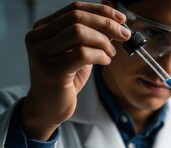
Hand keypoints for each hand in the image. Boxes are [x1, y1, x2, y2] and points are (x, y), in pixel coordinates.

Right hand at [22, 1, 130, 139]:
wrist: (49, 106)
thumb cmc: (65, 78)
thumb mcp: (78, 51)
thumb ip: (91, 35)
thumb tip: (116, 21)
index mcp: (43, 28)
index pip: (75, 8)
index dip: (101, 11)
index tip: (122, 19)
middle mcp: (38, 37)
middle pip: (77, 18)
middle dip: (107, 24)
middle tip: (124, 35)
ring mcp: (42, 53)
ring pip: (79, 33)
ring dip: (103, 42)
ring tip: (110, 54)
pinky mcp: (51, 70)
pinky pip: (83, 54)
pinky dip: (100, 55)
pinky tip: (105, 62)